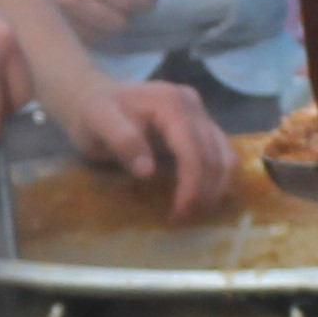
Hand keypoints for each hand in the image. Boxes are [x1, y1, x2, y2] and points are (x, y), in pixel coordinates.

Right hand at [28, 0, 160, 37]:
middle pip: (117, 21)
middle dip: (128, 12)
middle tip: (128, 2)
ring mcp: (53, 20)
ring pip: (102, 35)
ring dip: (111, 23)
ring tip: (106, 9)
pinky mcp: (47, 35)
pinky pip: (84, 41)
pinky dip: (92, 32)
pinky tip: (86, 18)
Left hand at [53, 67, 232, 220]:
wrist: (92, 96)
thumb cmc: (92, 113)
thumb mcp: (97, 123)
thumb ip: (123, 141)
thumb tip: (148, 171)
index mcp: (170, 102)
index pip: (194, 149)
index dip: (192, 185)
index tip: (178, 214)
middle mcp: (192, 104)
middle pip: (215, 155)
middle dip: (204, 193)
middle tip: (182, 220)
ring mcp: (200, 113)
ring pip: (226, 155)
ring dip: (216, 188)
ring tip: (193, 213)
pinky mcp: (201, 124)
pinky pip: (221, 153)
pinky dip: (216, 178)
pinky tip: (201, 197)